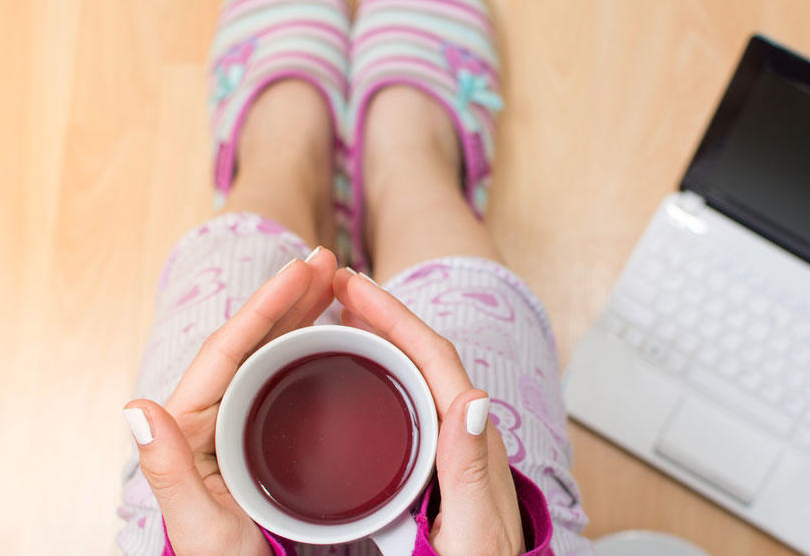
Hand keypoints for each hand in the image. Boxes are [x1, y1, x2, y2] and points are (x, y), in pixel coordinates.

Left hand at [124, 249, 338, 555]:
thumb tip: (136, 408)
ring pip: (268, 352)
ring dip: (298, 313)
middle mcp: (210, 416)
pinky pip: (282, 376)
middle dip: (287, 296)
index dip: (264, 306)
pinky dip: (305, 345)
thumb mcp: (200, 526)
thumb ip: (168, 471)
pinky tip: (328, 328)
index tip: (299, 271)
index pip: (227, 352)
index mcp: (189, 429)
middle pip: (249, 341)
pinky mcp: (260, 432)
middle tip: (324, 260)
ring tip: (331, 279)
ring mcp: (237, 421)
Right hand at [333, 269, 525, 555]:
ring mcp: (451, 443)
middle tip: (336, 285)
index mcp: (473, 437)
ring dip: (380, 338)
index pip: (433, 358)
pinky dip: (379, 374)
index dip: (392, 315)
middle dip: (381, 313)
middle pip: (421, 354)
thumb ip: (470, 467)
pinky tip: (358, 375)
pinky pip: (407, 400)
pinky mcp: (436, 460)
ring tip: (340, 314)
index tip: (352, 286)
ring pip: (414, 373)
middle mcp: (465, 430)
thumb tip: (473, 396)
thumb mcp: (472, 524)